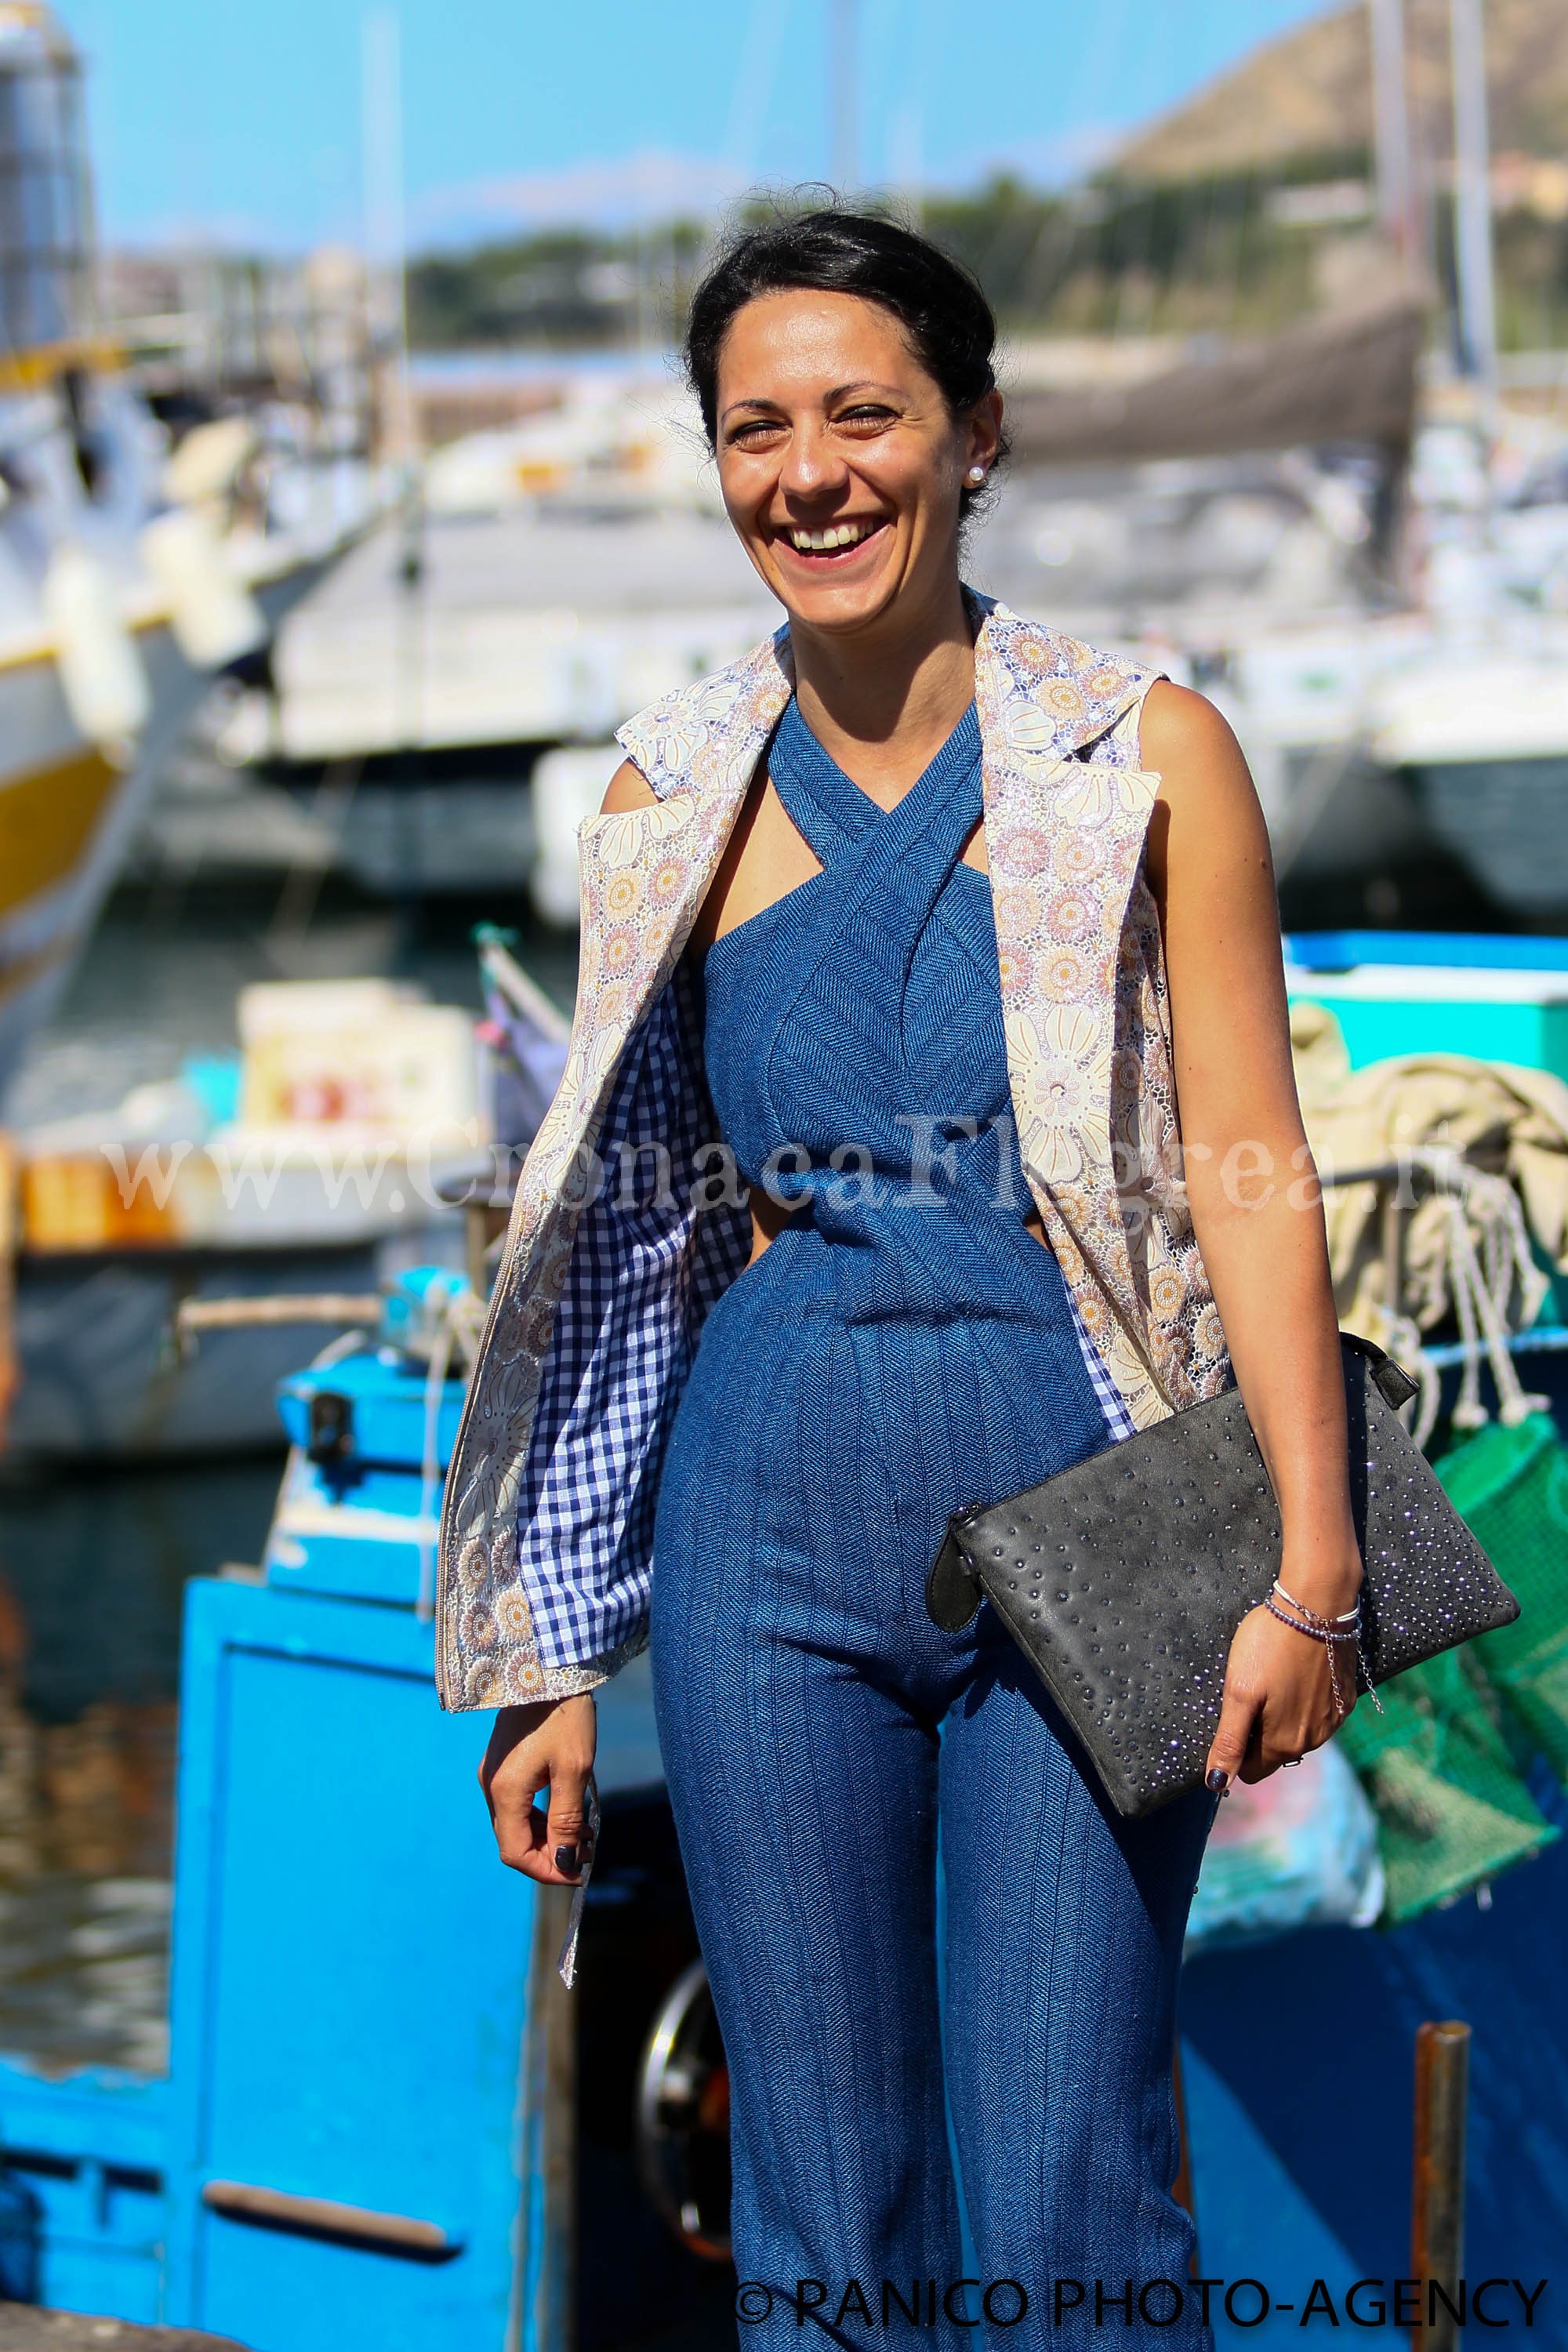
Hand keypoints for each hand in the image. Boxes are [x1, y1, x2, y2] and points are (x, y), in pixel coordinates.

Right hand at [478, 1694, 596, 1882]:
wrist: (548, 1668)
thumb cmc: (564, 1716)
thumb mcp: (574, 1771)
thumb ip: (566, 1820)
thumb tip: (567, 1862)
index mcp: (504, 1790)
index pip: (515, 1852)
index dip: (546, 1870)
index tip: (577, 1874)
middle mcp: (491, 1785)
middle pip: (514, 1841)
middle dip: (550, 1854)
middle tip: (587, 1853)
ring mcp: (494, 1773)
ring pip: (516, 1824)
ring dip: (547, 1836)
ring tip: (585, 1834)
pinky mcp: (503, 1763)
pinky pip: (518, 1804)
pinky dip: (541, 1816)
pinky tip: (568, 1811)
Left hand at [1204, 1597, 1356, 1791]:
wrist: (1317, 1604)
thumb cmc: (1270, 1645)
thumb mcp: (1240, 1692)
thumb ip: (1229, 1741)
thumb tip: (1217, 1784)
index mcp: (1285, 1744)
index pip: (1251, 1770)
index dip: (1236, 1749)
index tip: (1232, 1715)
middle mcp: (1314, 1740)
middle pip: (1274, 1753)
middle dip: (1257, 1731)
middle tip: (1250, 1691)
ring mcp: (1334, 1720)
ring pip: (1296, 1734)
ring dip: (1280, 1717)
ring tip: (1273, 1677)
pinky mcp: (1346, 1698)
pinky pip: (1317, 1715)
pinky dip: (1303, 1701)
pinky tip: (1295, 1672)